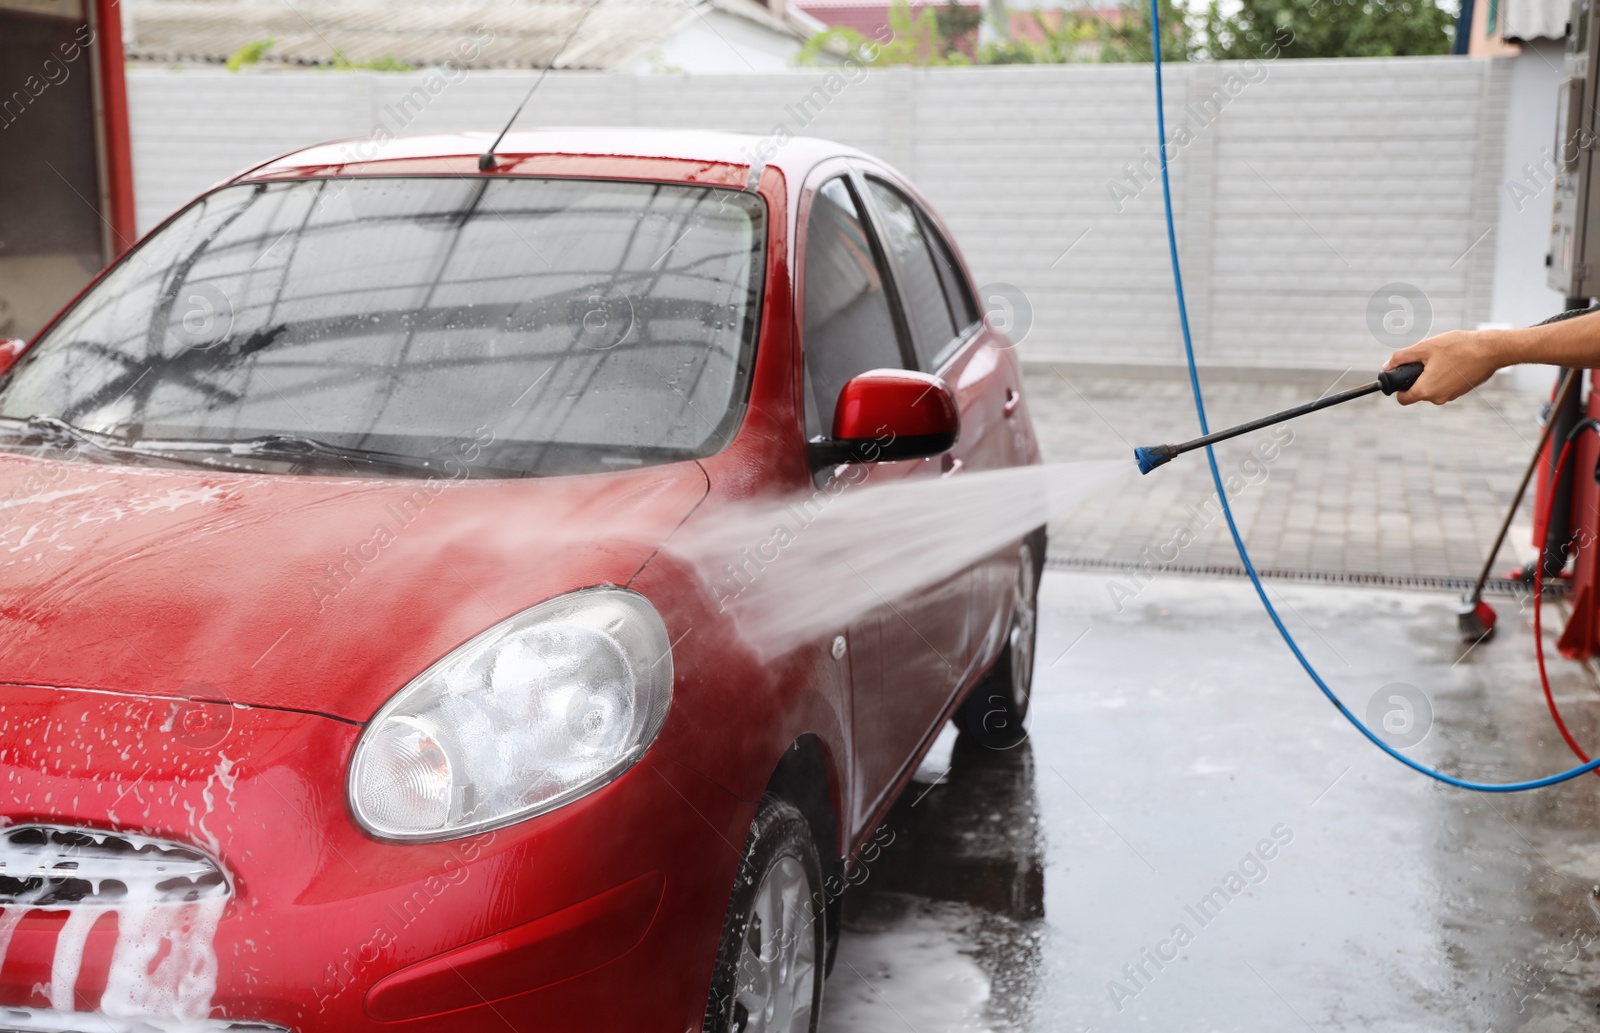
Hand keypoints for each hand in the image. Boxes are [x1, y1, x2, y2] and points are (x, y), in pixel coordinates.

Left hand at [1385, 330, 1504, 404]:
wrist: (1492, 350)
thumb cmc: (1459, 347)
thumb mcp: (1425, 348)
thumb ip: (1402, 358)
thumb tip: (1387, 366)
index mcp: (1426, 391)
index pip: (1402, 399)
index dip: (1398, 387)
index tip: (1403, 374)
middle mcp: (1438, 398)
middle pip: (1417, 392)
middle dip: (1417, 377)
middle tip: (1426, 359)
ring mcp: (1451, 396)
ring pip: (1431, 388)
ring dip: (1431, 375)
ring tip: (1442, 358)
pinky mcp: (1461, 391)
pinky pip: (1444, 385)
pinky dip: (1444, 375)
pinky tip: (1453, 361)